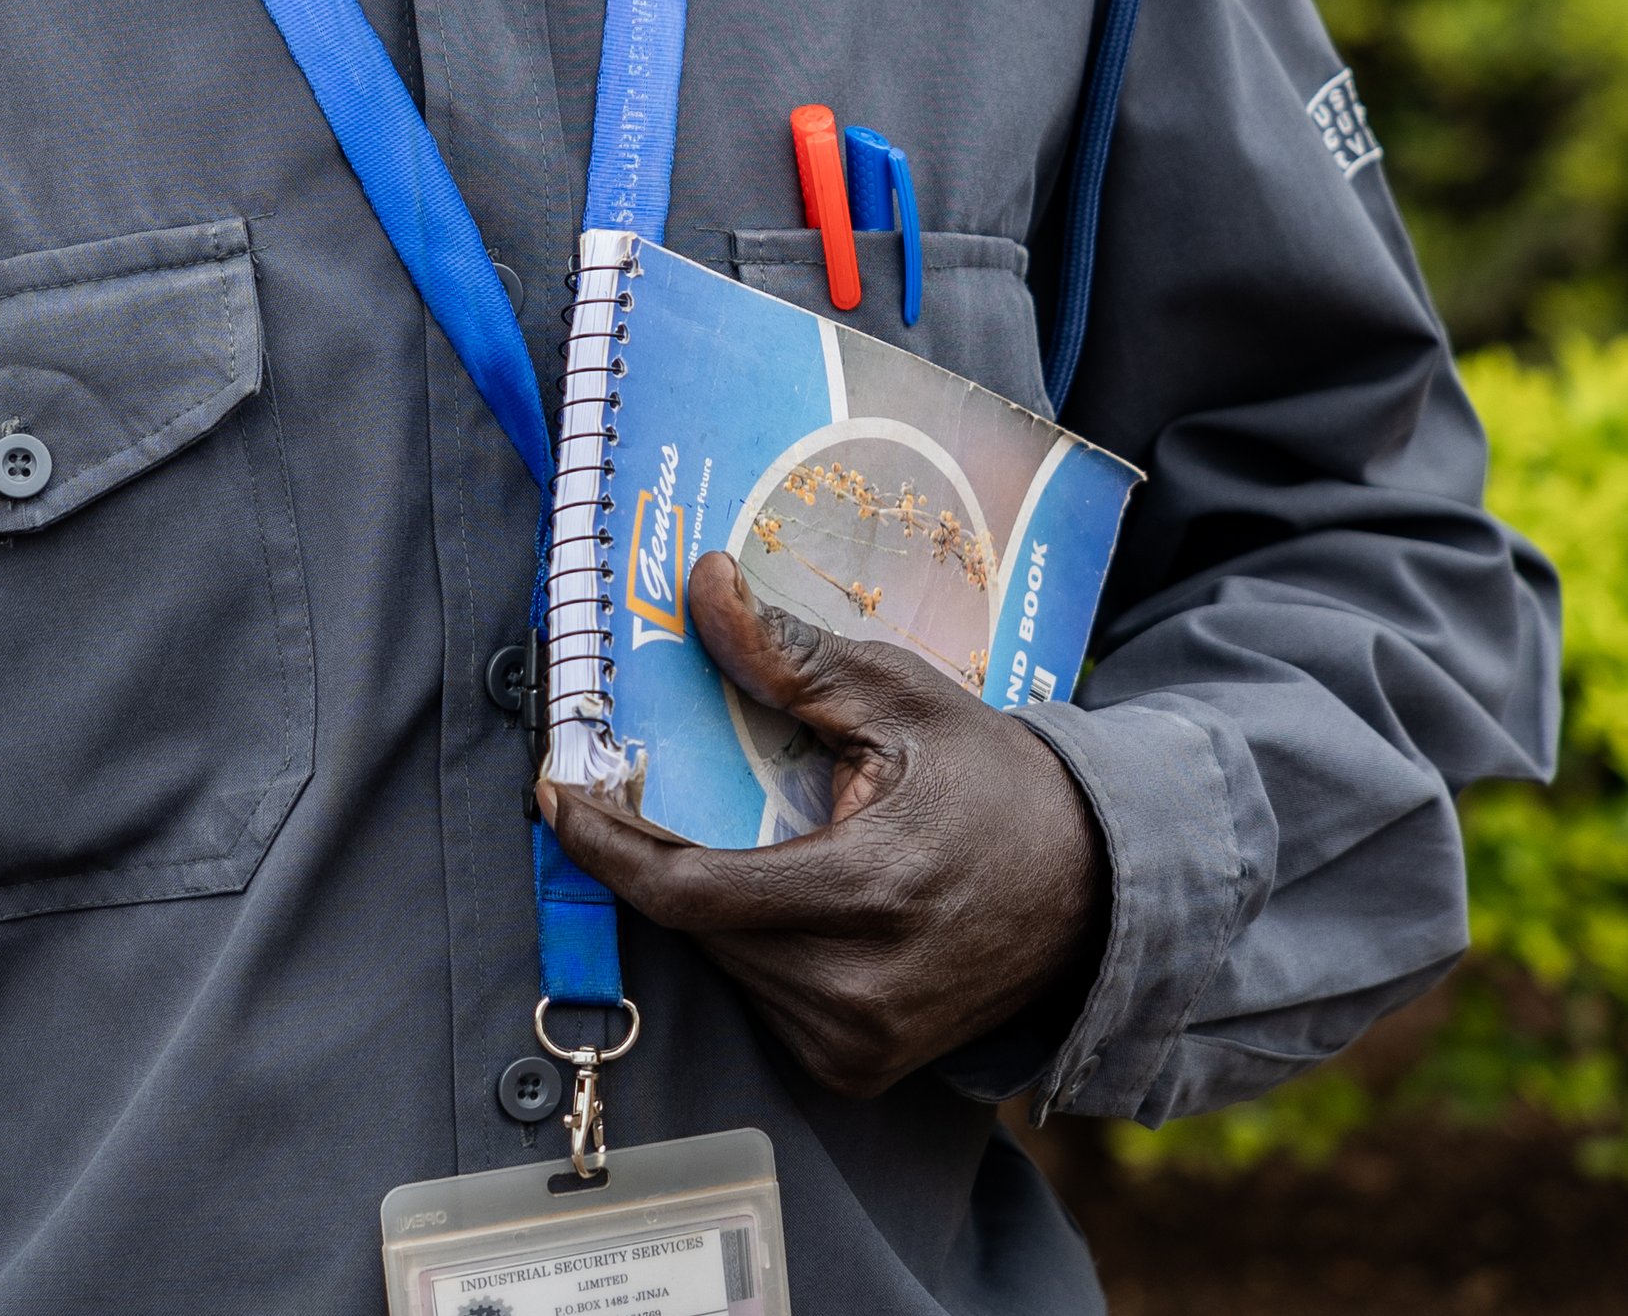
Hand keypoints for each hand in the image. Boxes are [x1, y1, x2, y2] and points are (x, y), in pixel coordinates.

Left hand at [541, 552, 1106, 1099]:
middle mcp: (857, 989)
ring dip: (702, 898)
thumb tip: (702, 583)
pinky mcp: (859, 1069)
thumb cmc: (992, 781)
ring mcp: (858, 1044)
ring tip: (729, 829)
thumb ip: (789, 655)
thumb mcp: (898, 695)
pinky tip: (777, 886)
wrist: (1093, 890)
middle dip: (650, 854)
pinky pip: (759, 997)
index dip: (609, 844)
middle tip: (624, 788)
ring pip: (722, 964)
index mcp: (867, 892)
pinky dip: (746, 939)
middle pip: (696, 925)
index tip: (559, 795)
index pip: (691, 891)